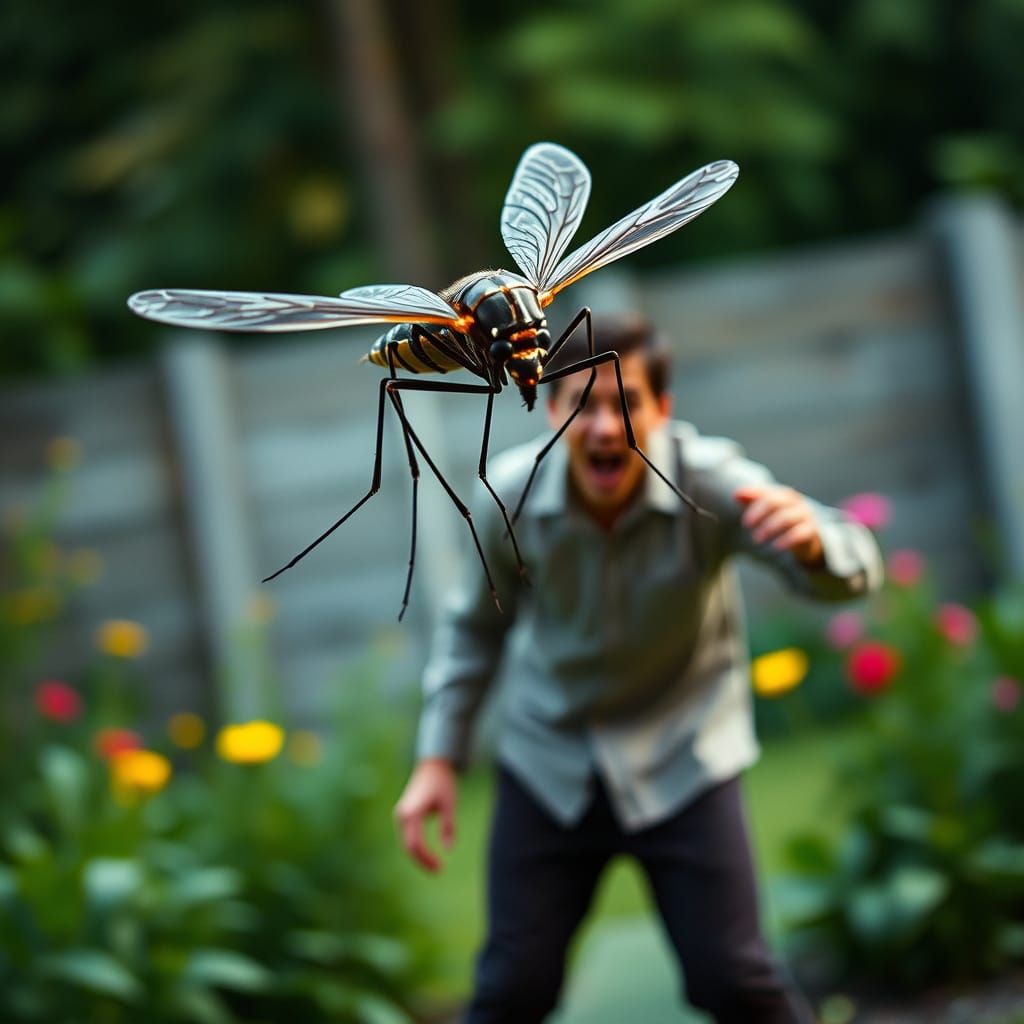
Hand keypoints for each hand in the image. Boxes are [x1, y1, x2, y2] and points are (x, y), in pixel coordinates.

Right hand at [394, 758, 457, 872]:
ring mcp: (401, 815)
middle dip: (422, 861)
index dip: (426, 858)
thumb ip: (448, 826)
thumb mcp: (449, 804)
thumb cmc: (443, 783)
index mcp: (412, 812)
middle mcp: (402, 815)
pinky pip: (408, 837)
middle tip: (438, 871)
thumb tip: (448, 849)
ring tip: (435, 866)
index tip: (441, 867)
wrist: (432, 765)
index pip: (415, 843)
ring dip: (419, 856)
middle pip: (408, 847)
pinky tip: (428, 855)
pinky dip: (417, 848)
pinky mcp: (404, 815)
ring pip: (406, 843)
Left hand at [734, 484, 823, 566]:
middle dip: (758, 512)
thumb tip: (735, 495)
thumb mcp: (768, 511)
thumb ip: (752, 502)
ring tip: (756, 539)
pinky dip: (787, 539)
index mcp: (783, 495)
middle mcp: (795, 502)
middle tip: (746, 525)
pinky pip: (800, 533)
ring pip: (787, 518)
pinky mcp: (811, 530)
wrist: (808, 539)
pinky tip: (776, 546)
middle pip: (775, 502)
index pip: (766, 491)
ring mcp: (805, 515)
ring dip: (769, 528)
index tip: (735, 497)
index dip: (751, 493)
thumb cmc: (783, 521)